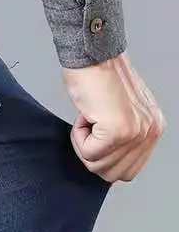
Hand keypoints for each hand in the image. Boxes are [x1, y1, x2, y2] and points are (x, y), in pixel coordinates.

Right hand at [62, 50, 165, 182]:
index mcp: (153, 129)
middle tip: (91, 127)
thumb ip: (123, 137)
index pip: (128, 171)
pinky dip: (78, 136)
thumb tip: (109, 162)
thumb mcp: (121, 112)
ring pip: (98, 165)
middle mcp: (150, 132)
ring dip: (84, 143)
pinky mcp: (117, 131)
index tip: (97, 134)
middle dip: (93, 155)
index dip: (103, 158)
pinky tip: (86, 115)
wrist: (92, 57)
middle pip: (112, 174)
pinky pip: (88, 153)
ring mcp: (135, 132)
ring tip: (90, 117)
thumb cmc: (98, 78)